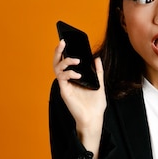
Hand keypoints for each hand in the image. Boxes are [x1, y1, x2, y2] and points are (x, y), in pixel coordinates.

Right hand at [53, 39, 106, 157]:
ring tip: (76, 60)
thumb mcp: (99, 84)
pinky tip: (78, 74)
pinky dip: (69, 73)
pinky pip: (62, 78)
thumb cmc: (95, 104)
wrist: (94, 118)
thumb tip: (96, 58)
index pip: (66, 61)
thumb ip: (97, 71)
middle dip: (58, 51)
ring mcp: (65, 85)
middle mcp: (67, 80)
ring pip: (57, 68)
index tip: (68, 40)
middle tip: (62, 41)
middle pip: (57, 62)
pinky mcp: (64, 91)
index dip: (65, 51)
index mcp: (74, 77)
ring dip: (65, 61)